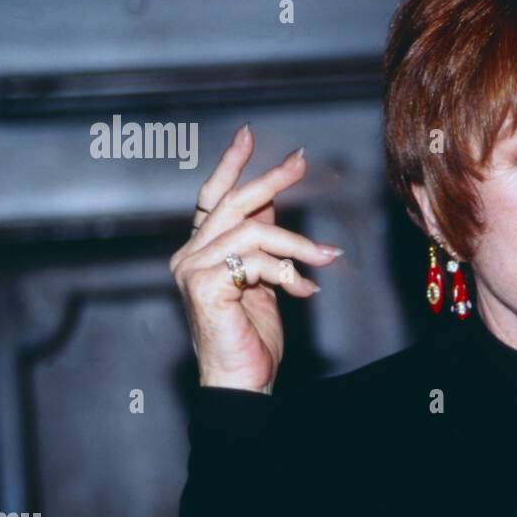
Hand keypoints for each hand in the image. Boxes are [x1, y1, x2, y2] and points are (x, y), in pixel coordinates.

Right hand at [169, 125, 342, 393]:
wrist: (241, 381)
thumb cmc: (252, 338)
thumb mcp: (263, 280)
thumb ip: (262, 243)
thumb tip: (274, 205)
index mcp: (200, 251)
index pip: (211, 198)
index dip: (230, 165)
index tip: (248, 135)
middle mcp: (189, 256)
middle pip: (233, 204)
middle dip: (270, 179)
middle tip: (301, 162)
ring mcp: (192, 270)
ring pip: (253, 232)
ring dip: (298, 244)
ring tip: (328, 258)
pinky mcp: (203, 286)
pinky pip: (255, 262)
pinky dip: (289, 273)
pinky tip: (305, 292)